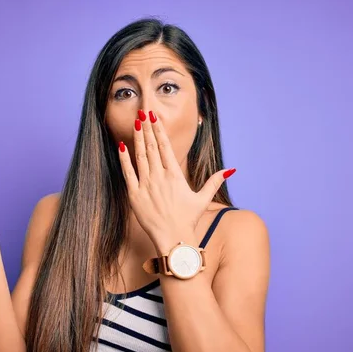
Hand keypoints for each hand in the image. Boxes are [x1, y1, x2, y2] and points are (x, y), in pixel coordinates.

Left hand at [117, 110, 235, 254]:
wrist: (173, 239)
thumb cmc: (188, 220)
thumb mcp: (202, 199)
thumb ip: (214, 181)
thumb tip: (231, 169)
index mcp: (175, 176)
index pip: (165, 147)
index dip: (159, 130)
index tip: (154, 118)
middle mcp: (160, 177)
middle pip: (152, 148)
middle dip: (147, 129)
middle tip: (142, 113)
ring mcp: (146, 186)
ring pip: (140, 157)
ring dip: (137, 139)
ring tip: (135, 123)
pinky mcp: (134, 195)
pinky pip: (128, 173)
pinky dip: (124, 159)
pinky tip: (122, 146)